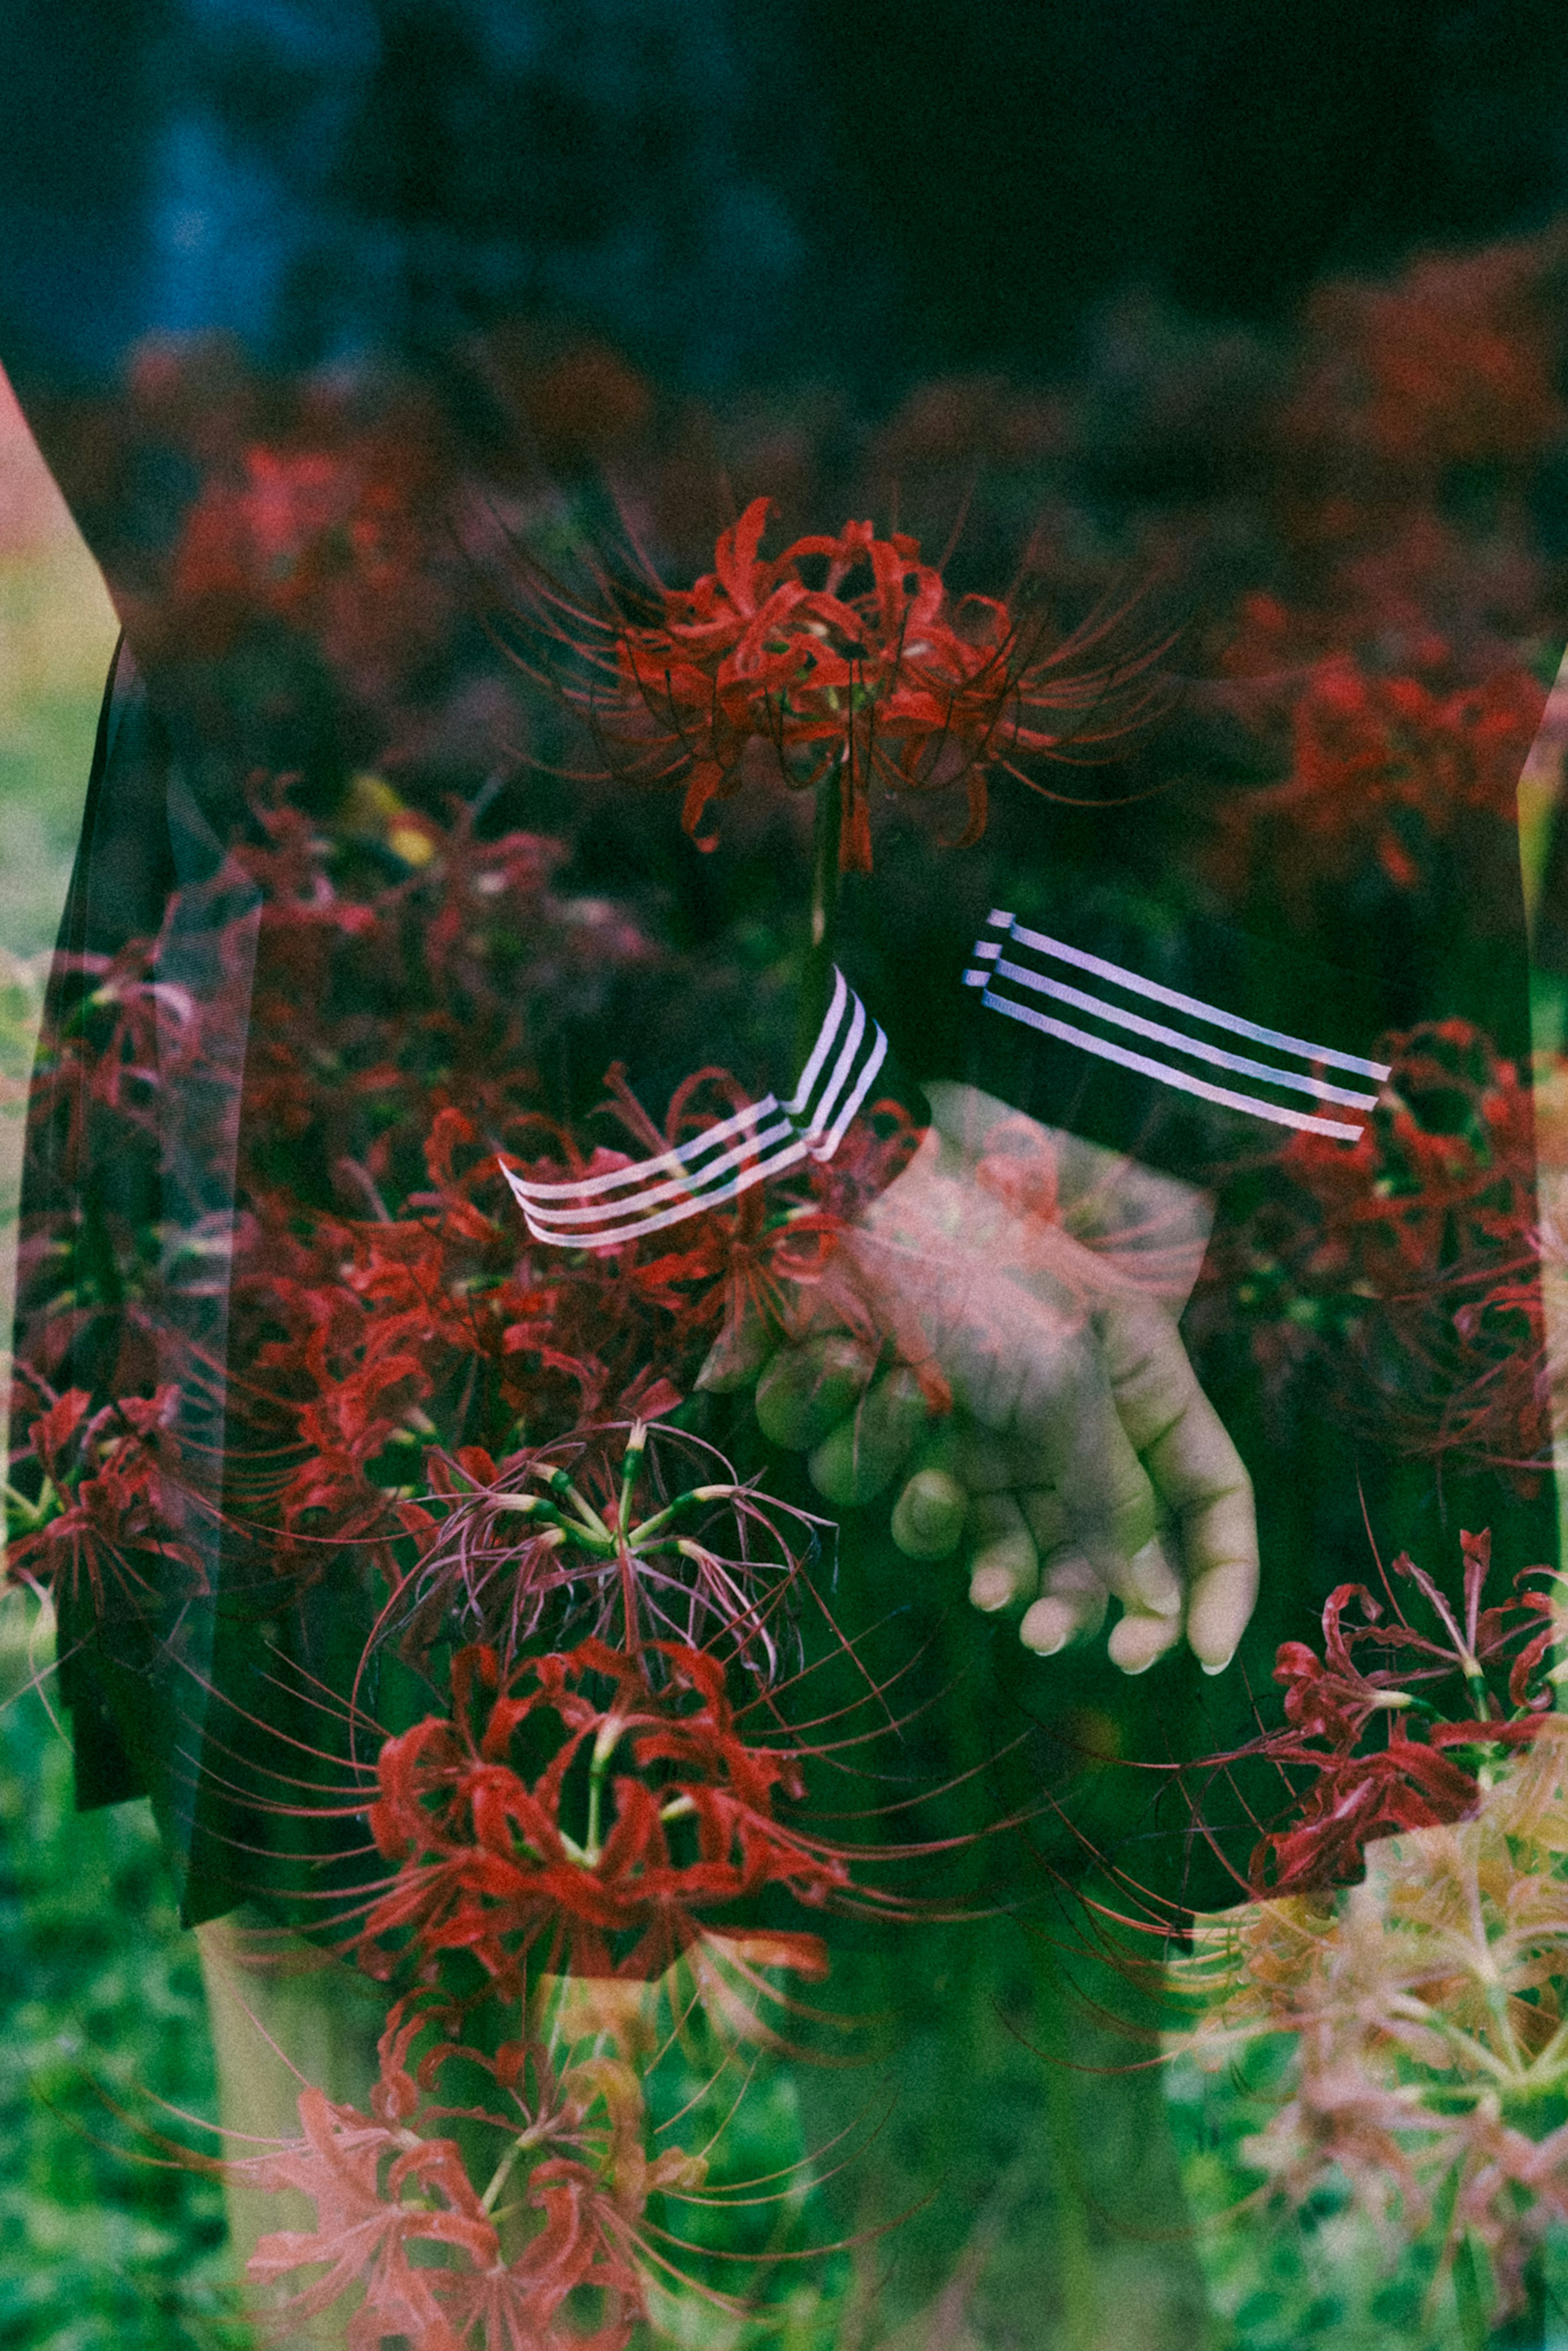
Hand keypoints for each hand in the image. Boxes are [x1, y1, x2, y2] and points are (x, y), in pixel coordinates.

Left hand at [735, 1083, 1257, 1674]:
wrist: (853, 1158)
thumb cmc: (977, 1249)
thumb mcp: (1065, 1372)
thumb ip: (1107, 1494)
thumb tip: (1143, 1607)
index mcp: (1125, 1386)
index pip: (1204, 1507)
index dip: (1209, 1588)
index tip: (1188, 1660)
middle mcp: (1040, 1409)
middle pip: (1064, 1552)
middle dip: (1037, 1586)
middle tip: (1018, 1617)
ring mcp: (947, 1408)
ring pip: (931, 1524)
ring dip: (905, 1472)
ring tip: (900, 1389)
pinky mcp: (854, 1395)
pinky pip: (836, 1467)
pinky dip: (826, 1413)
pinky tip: (832, 1348)